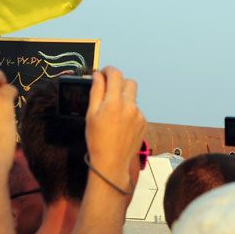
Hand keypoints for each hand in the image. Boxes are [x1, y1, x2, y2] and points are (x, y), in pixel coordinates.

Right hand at [85, 67, 145, 193]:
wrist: (111, 163)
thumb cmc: (97, 140)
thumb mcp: (91, 115)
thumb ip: (96, 92)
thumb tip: (98, 76)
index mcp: (114, 102)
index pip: (115, 74)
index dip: (108, 70)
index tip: (103, 73)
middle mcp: (129, 105)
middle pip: (128, 82)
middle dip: (118, 82)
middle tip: (108, 90)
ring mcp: (139, 114)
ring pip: (133, 97)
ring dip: (124, 98)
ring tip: (112, 112)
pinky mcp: (143, 122)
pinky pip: (136, 110)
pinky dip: (128, 111)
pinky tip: (120, 124)